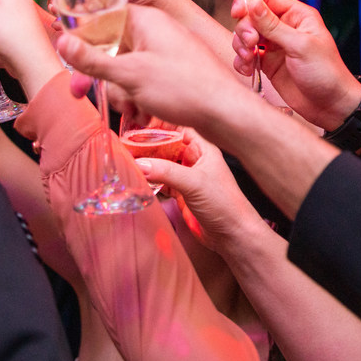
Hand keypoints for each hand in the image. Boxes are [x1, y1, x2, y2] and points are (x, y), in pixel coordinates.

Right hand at [57, 4, 251, 133]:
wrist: (228, 114)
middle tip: (80, 93)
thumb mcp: (130, 75)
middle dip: (99, 74)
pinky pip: (142, 80)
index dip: (80, 35)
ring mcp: (164, 51)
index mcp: (145, 18)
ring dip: (121, 92)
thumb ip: (93, 60)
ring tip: (131, 110)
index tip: (66, 54)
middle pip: (109, 46)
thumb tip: (62, 41)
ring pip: (124, 67)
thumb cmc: (185, 87)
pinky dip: (138, 98)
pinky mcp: (171, 72)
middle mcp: (154, 30)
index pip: (100, 15)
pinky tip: (143, 116)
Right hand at [135, 132, 270, 255]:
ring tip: (129, 161)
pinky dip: (149, 180)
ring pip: (162, 164)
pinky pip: (160, 181)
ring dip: (148, 163)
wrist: (231, 235)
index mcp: (203, 149)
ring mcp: (187, 176)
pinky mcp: (181, 193)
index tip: (140, 125)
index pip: (179, 128)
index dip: (161, 126)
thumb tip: (141, 163)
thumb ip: (166, 171)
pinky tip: (139, 180)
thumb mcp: (194, 182)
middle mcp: (194, 160)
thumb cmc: (225, 204)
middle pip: (167, 145)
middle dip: (149, 145)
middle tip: (128, 145)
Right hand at [231, 0, 360, 130]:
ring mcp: (275, 45)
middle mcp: (284, 27)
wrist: (330, 106)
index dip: (248, 1)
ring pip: (246, 35)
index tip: (237, 13)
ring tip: (248, 59)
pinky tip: (247, 69)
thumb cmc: (326, 73)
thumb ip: (273, 25)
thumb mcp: (300, 46)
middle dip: (245, 29)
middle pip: (251, 16)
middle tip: (251, 44)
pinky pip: (246, 55)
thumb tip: (251, 2)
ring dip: (241, 46)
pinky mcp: (268, 62)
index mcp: (297, 15)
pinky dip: (242, 61)